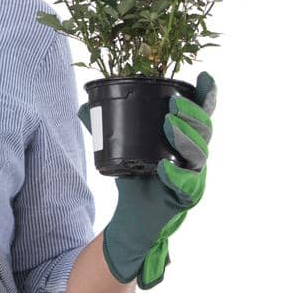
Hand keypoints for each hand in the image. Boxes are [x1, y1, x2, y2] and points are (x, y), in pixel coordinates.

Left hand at [100, 71, 215, 288]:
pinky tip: (164, 167)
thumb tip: (84, 106)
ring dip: (185, 137)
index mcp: (184, 136)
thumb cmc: (135, 176)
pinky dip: (176, 175)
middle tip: (173, 104)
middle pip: (205, 129)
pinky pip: (187, 184)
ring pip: (199, 154)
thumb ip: (106, 127)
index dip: (207, 95)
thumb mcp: (121, 147)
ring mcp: (194, 175)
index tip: (204, 76)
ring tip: (169, 125)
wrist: (134, 215)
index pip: (202, 112)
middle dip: (192, 113)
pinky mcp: (187, 197)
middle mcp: (194, 154)